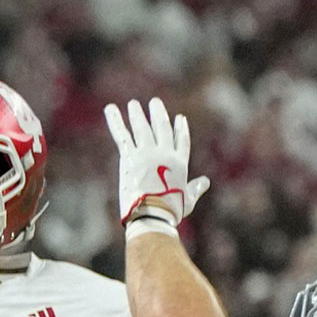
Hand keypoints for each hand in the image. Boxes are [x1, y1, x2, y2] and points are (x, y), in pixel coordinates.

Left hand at [103, 98, 210, 227]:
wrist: (153, 214)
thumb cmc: (171, 210)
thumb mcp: (189, 199)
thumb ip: (197, 188)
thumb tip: (206, 181)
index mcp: (179, 163)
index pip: (181, 140)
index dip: (180, 128)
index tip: (179, 118)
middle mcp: (164, 153)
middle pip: (161, 127)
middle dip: (158, 114)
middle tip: (154, 102)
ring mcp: (146, 153)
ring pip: (142, 128)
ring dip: (137, 114)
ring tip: (134, 104)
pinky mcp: (130, 157)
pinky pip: (122, 135)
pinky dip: (115, 120)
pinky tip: (110, 109)